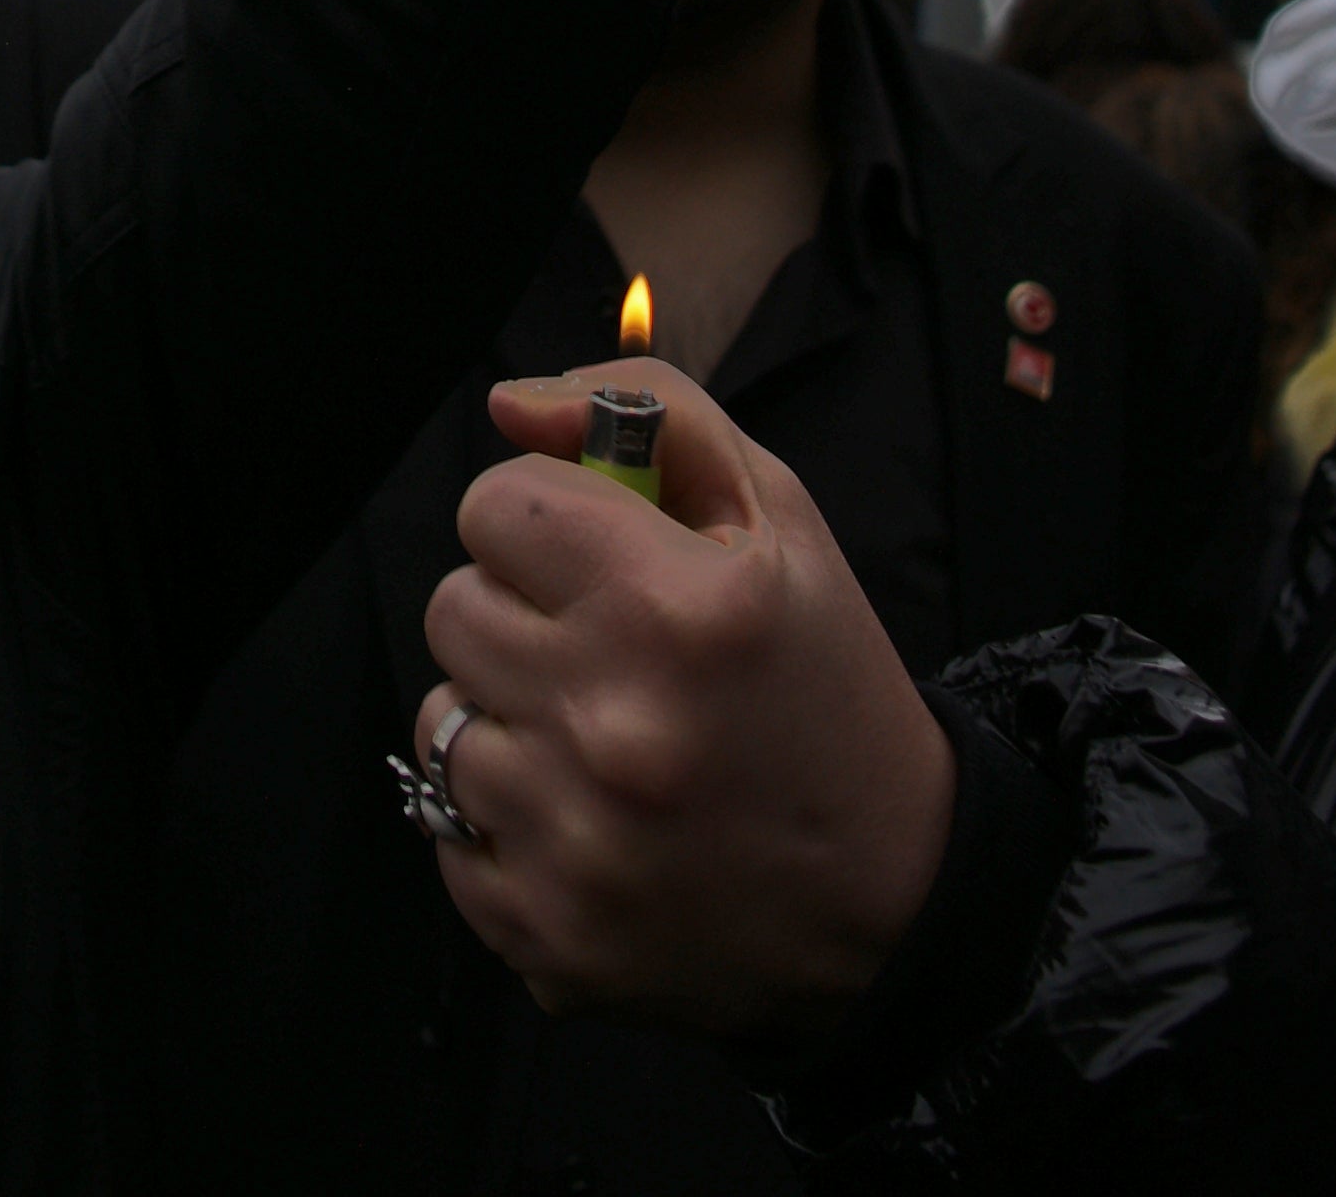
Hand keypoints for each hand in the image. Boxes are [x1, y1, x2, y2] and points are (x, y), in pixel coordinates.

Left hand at [412, 362, 950, 1041]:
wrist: (894, 895)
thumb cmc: (825, 685)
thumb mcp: (780, 518)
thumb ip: (653, 417)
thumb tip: (514, 404)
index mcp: (672, 608)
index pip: (494, 508)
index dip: (543, 522)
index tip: (593, 559)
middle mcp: (612, 724)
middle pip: (453, 607)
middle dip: (520, 614)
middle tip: (604, 651)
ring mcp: (572, 841)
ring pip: (441, 720)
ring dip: (508, 718)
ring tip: (601, 740)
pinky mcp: (545, 931)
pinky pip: (446, 830)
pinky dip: (504, 820)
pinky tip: (591, 818)